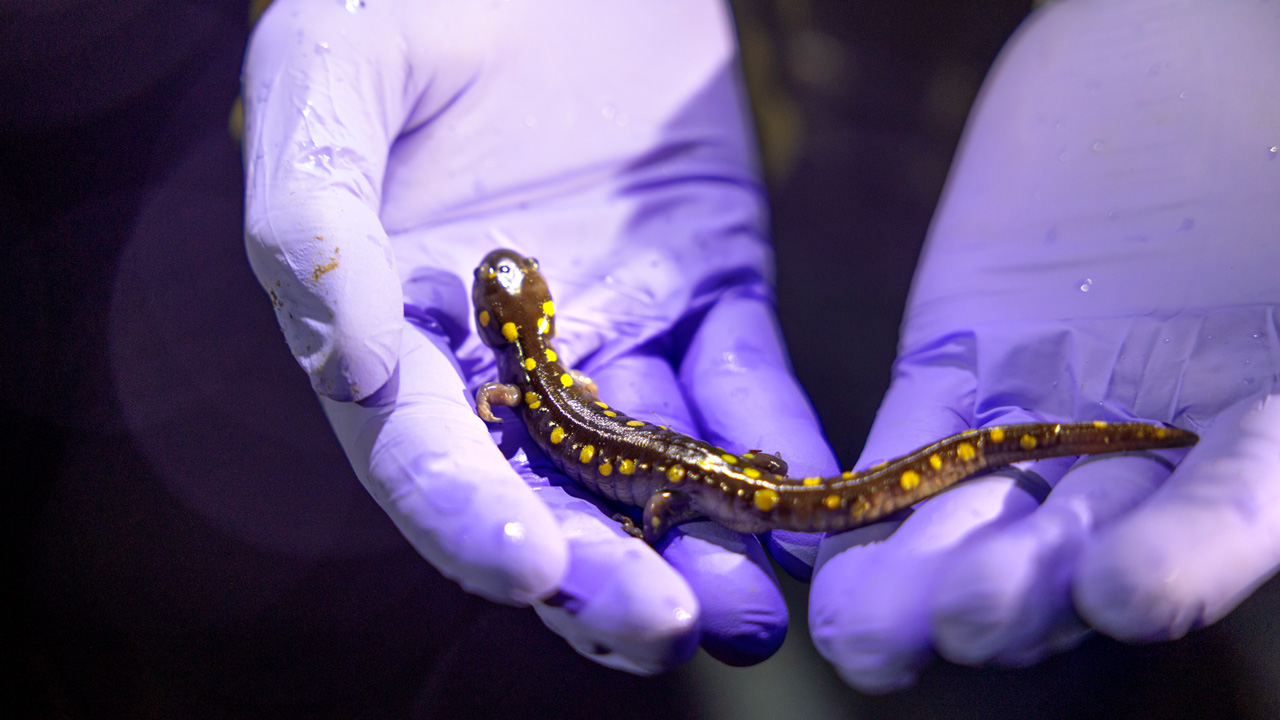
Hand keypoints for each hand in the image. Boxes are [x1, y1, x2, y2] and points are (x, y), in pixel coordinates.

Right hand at [240, 0, 836, 670]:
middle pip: (550, 498)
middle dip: (601, 575)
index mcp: (400, 330)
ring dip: (700, 545)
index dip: (471, 521)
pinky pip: (744, 381)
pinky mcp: (708, 287)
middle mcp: (508, 361)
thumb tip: (345, 372)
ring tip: (746, 607)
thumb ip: (315, 221)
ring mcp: (616, 331)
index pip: (426, 458)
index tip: (530, 568)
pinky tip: (811, 499)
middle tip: (661, 626)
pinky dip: (778, 448)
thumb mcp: (331, 77)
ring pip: (654, 468)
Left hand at [809, 0, 1279, 690]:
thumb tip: (1270, 400)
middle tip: (958, 628)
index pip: (1238, 510)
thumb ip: (1275, 326)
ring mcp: (1053, 406)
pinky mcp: (959, 365)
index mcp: (1270, 408)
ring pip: (988, 508)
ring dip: (925, 570)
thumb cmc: (1255, 101)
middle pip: (1093, 538)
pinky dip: (869, 496)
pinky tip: (820, 538)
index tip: (1119, 595)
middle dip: (1025, 592)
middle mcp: (1160, 436)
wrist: (1161, 45)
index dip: (1186, 560)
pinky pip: (912, 440)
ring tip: (866, 630)